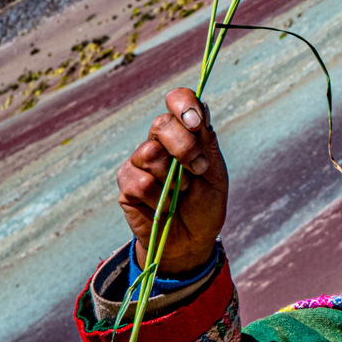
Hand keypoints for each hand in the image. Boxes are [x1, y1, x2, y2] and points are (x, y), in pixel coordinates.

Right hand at [117, 88, 228, 276]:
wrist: (192, 241)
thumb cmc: (205, 205)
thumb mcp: (215, 174)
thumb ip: (206, 142)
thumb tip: (202, 107)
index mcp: (184, 134)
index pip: (177, 101)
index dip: (183, 104)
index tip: (196, 123)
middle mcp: (158, 142)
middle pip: (161, 125)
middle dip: (185, 148)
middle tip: (199, 169)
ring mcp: (139, 163)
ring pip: (150, 155)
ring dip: (174, 180)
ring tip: (181, 194)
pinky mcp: (126, 185)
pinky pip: (140, 183)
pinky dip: (159, 199)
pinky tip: (164, 207)